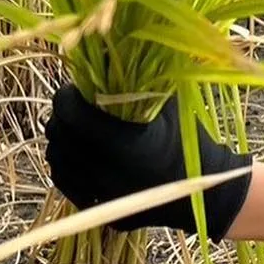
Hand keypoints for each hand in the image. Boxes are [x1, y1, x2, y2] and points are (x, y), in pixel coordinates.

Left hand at [44, 84, 251, 239]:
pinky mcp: (101, 209)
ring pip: (57, 161)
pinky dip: (68, 167)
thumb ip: (138, 83)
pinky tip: (80, 157)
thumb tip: (110, 53)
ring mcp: (100, 195)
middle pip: (59, 136)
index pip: (70, 112)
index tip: (77, 89)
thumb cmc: (190, 144)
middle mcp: (105, 172)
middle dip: (63, 116)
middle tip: (77, 106)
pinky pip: (67, 185)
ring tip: (78, 130)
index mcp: (121, 144)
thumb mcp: (169, 106)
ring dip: (63, 141)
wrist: (206, 193)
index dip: (67, 96)